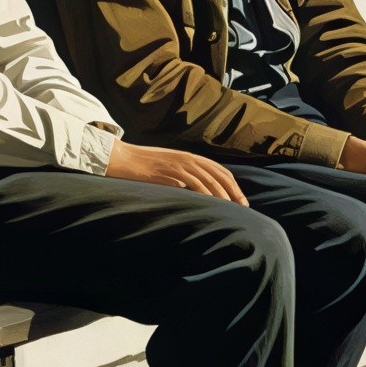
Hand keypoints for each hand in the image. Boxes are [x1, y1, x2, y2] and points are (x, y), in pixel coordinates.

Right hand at [106, 138, 246, 203]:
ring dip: (223, 194)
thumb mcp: (168, 169)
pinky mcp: (170, 172)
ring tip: (232, 208)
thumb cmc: (143, 166)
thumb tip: (195, 191)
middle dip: (234, 191)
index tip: (241, 199)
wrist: (122, 158)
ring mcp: (180, 164)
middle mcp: (188, 159)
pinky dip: (205, 192)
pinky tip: (212, 203)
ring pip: (209, 179)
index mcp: (190, 157)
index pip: (219, 170)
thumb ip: (183, 177)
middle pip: (219, 174)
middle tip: (243, 206)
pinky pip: (193, 182)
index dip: (232, 184)